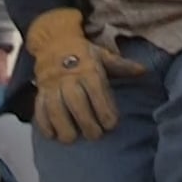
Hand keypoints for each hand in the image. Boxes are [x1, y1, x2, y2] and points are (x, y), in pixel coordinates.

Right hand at [25, 8, 145, 143]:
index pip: (95, 89)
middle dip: (84, 120)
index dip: (103, 107)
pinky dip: (43, 122)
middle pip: (74, 100)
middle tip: (94, 136)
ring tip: (70, 139)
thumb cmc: (84, 54)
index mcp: (87, 68)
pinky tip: (51, 135)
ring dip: (61, 124)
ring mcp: (51, 84)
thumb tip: (143, 70)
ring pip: (54, 105)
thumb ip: (122, 66)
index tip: (111, 125)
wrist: (54, 42)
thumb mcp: (103, 56)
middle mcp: (68, 77)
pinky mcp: (40, 90)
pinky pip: (39, 106)